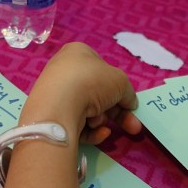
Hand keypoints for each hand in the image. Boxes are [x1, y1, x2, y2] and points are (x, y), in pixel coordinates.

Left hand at [22, 42, 141, 144]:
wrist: (59, 104)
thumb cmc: (92, 82)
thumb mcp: (121, 82)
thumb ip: (128, 93)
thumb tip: (130, 104)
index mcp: (79, 53)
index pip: (103, 70)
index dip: (118, 88)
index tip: (130, 104)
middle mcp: (65, 72)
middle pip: (99, 95)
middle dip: (117, 113)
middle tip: (134, 127)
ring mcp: (57, 95)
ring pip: (89, 111)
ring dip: (101, 119)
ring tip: (99, 122)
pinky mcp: (53, 116)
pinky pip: (77, 124)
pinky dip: (91, 131)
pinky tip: (99, 133)